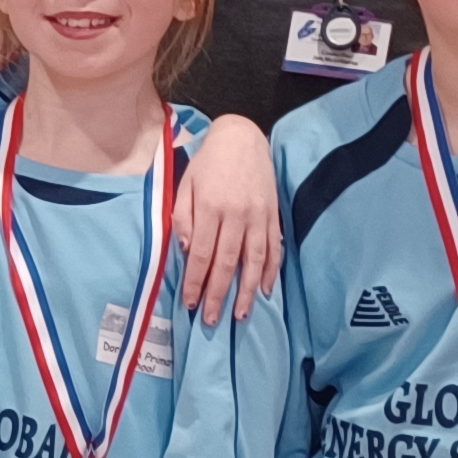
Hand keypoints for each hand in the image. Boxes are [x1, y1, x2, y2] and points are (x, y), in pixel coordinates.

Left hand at [174, 113, 281, 316]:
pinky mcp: (273, 215)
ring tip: (242, 315)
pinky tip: (267, 290)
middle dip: (219, 294)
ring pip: (255, 260)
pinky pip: (274, 248)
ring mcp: (258, 216)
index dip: (196, 282)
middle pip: (227, 263)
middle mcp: (236, 214)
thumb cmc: (208, 163)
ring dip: (248, 291)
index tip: (191, 304)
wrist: (242, 137)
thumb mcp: (186, 184)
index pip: (201, 254)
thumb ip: (183, 217)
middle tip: (213, 321)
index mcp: (211, 207)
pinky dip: (272, 271)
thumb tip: (186, 251)